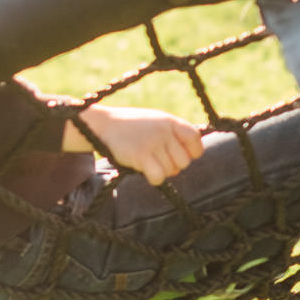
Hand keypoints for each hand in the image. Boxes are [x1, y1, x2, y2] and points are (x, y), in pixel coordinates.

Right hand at [67, 105, 202, 185]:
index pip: (195, 139)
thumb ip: (174, 133)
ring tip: (147, 160)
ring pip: (172, 171)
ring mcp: (152, 143)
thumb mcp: (156, 121)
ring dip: (161, 171)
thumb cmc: (132, 126)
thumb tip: (194, 153)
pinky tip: (144, 170)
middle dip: (174, 165)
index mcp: (170, 121)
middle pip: (184, 161)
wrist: (104, 124)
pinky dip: (154, 178)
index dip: (192, 151)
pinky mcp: (141, 156)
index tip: (181, 154)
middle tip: (158, 159)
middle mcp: (163, 131)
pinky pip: (159, 177)